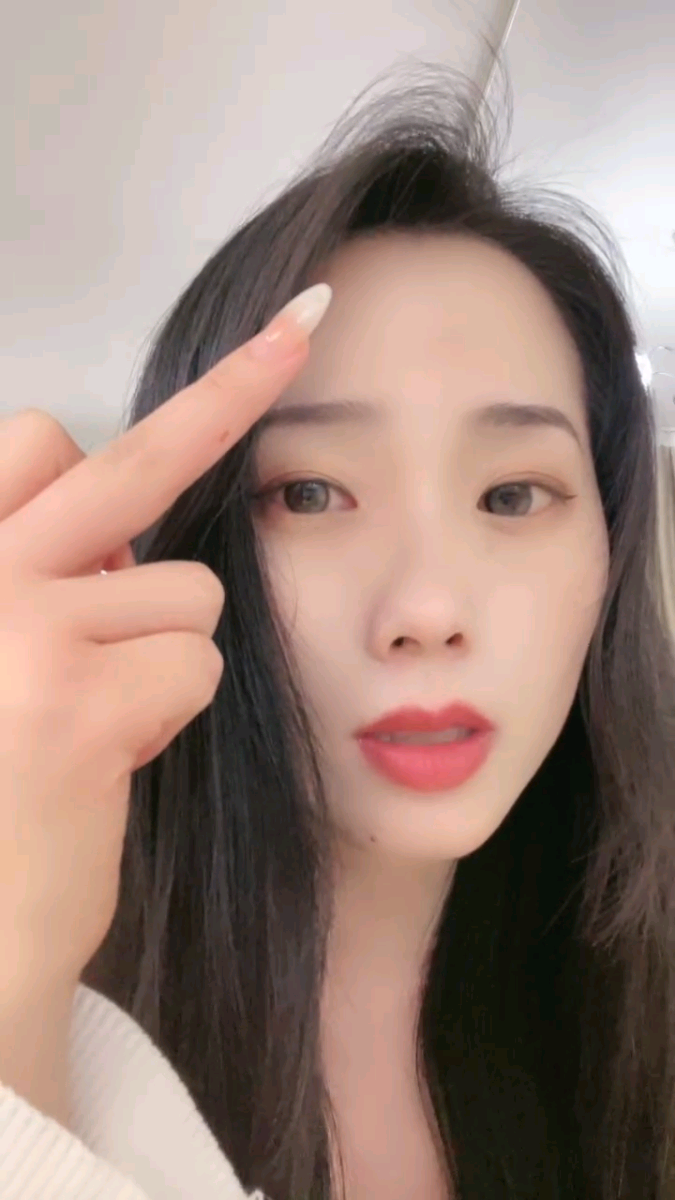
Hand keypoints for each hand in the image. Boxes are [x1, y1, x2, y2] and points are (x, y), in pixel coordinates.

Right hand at [0, 286, 328, 1006]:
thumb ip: (50, 576)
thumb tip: (125, 531)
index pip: (41, 441)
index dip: (127, 429)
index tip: (230, 361)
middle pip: (130, 465)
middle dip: (234, 388)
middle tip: (310, 318)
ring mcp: (19, 629)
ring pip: (188, 593)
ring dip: (164, 651)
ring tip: (97, 714)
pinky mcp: (74, 699)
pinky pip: (194, 662)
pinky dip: (172, 709)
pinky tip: (110, 753)